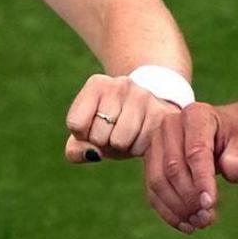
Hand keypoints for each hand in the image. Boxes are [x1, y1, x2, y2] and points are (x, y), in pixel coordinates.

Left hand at [61, 71, 181, 166]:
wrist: (151, 107)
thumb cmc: (113, 124)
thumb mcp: (89, 133)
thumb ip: (76, 149)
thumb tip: (93, 154)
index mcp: (97, 84)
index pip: (76, 124)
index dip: (83, 135)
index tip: (93, 126)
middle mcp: (120, 85)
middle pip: (98, 136)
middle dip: (103, 142)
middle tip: (114, 131)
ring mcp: (143, 97)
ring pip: (119, 142)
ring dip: (121, 147)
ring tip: (128, 134)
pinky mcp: (161, 114)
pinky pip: (139, 147)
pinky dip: (137, 149)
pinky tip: (141, 136)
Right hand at [141, 99, 237, 232]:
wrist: (226, 136)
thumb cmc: (237, 140)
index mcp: (196, 115)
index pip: (195, 152)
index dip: (202, 180)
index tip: (210, 205)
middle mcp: (169, 125)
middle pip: (173, 168)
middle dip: (189, 199)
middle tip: (207, 219)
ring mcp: (155, 143)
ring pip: (158, 182)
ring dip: (178, 209)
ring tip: (199, 224)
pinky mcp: (150, 162)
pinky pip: (153, 191)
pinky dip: (168, 212)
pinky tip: (186, 225)